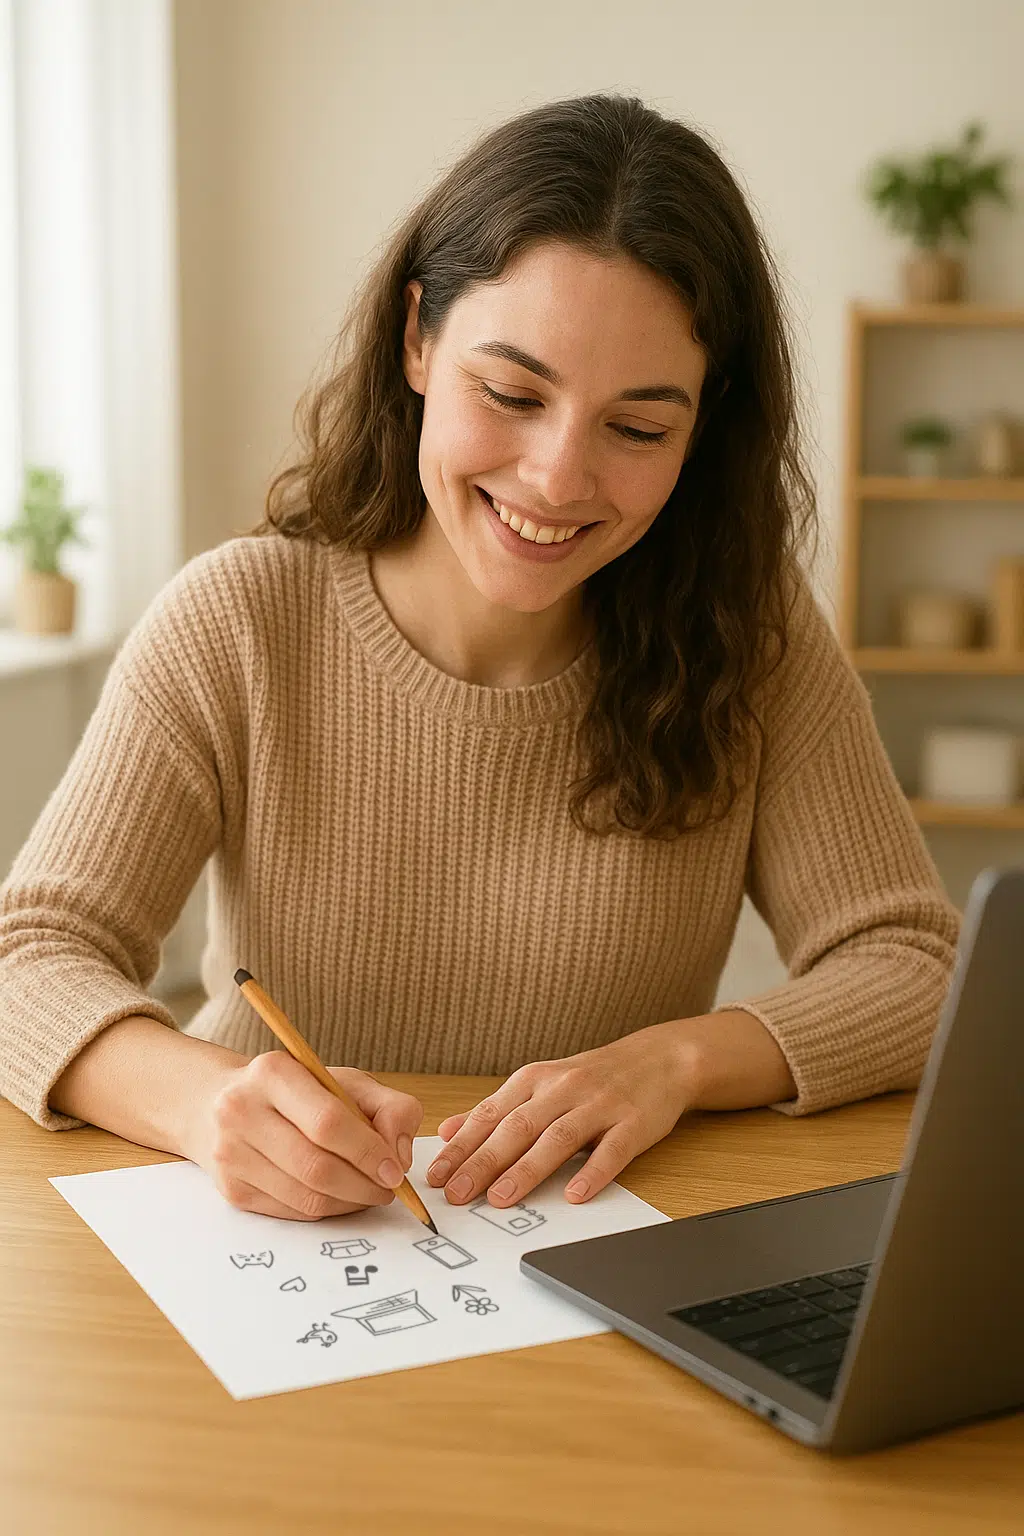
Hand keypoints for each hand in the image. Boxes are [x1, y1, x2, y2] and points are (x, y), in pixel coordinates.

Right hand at [185, 1052, 423, 1220]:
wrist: (222, 1103)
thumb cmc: (297, 1092)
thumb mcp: (347, 1082)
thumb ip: (390, 1107)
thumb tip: (400, 1154)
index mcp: (273, 1073)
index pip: (328, 1122)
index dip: (368, 1152)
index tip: (395, 1170)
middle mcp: (242, 1110)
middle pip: (316, 1166)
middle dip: (364, 1185)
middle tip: (388, 1188)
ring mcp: (231, 1153)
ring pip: (306, 1196)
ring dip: (350, 1202)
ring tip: (369, 1192)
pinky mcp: (231, 1188)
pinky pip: (292, 1211)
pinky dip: (326, 1209)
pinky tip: (340, 1196)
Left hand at [426, 1021, 697, 1208]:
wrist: (658, 1058)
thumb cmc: (593, 1077)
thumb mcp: (540, 1084)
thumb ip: (497, 1109)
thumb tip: (450, 1131)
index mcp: (535, 1080)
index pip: (490, 1116)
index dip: (462, 1146)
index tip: (436, 1175)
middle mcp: (563, 1089)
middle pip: (517, 1127)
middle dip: (484, 1162)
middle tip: (457, 1193)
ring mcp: (599, 1105)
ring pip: (558, 1138)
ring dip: (528, 1169)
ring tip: (501, 1197)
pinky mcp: (633, 1122)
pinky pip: (611, 1150)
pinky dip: (593, 1172)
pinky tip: (575, 1194)